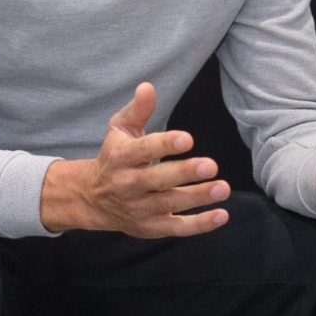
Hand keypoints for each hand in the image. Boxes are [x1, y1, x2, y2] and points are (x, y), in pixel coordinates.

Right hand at [43, 82, 230, 236]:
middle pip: (158, 180)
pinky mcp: (151, 227)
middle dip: (185, 173)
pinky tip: (221, 214)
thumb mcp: (119, 130)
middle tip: (211, 165)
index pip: (143, 150)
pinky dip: (200, 224)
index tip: (188, 139)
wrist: (92, 198)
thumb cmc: (114, 157)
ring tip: (223, 188)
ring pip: (170, 203)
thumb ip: (137, 109)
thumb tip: (148, 87)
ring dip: (198, 197)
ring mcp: (140, 208)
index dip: (165, 145)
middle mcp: (128, 184)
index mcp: (120, 158)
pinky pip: (177, 229)